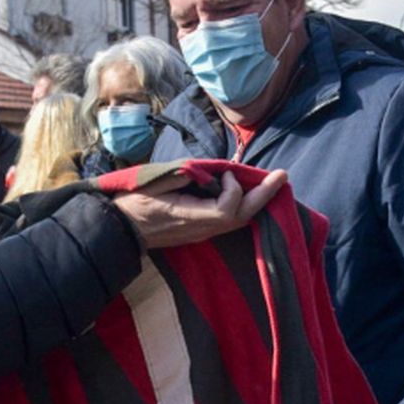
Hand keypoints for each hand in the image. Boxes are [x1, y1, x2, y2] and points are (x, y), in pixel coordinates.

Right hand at [114, 169, 287, 249]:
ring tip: (273, 181)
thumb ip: (184, 175)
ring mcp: (202, 233)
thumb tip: (211, 170)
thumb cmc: (134, 202)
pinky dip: (243, 203)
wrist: (121, 229)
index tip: (225, 171)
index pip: (226, 209)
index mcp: (189, 217)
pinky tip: (249, 190)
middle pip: (241, 216)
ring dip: (257, 200)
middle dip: (264, 195)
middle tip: (282, 175)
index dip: (233, 188)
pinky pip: (230, 219)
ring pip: (238, 220)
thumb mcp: (154, 183)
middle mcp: (201, 229)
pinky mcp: (201, 230)